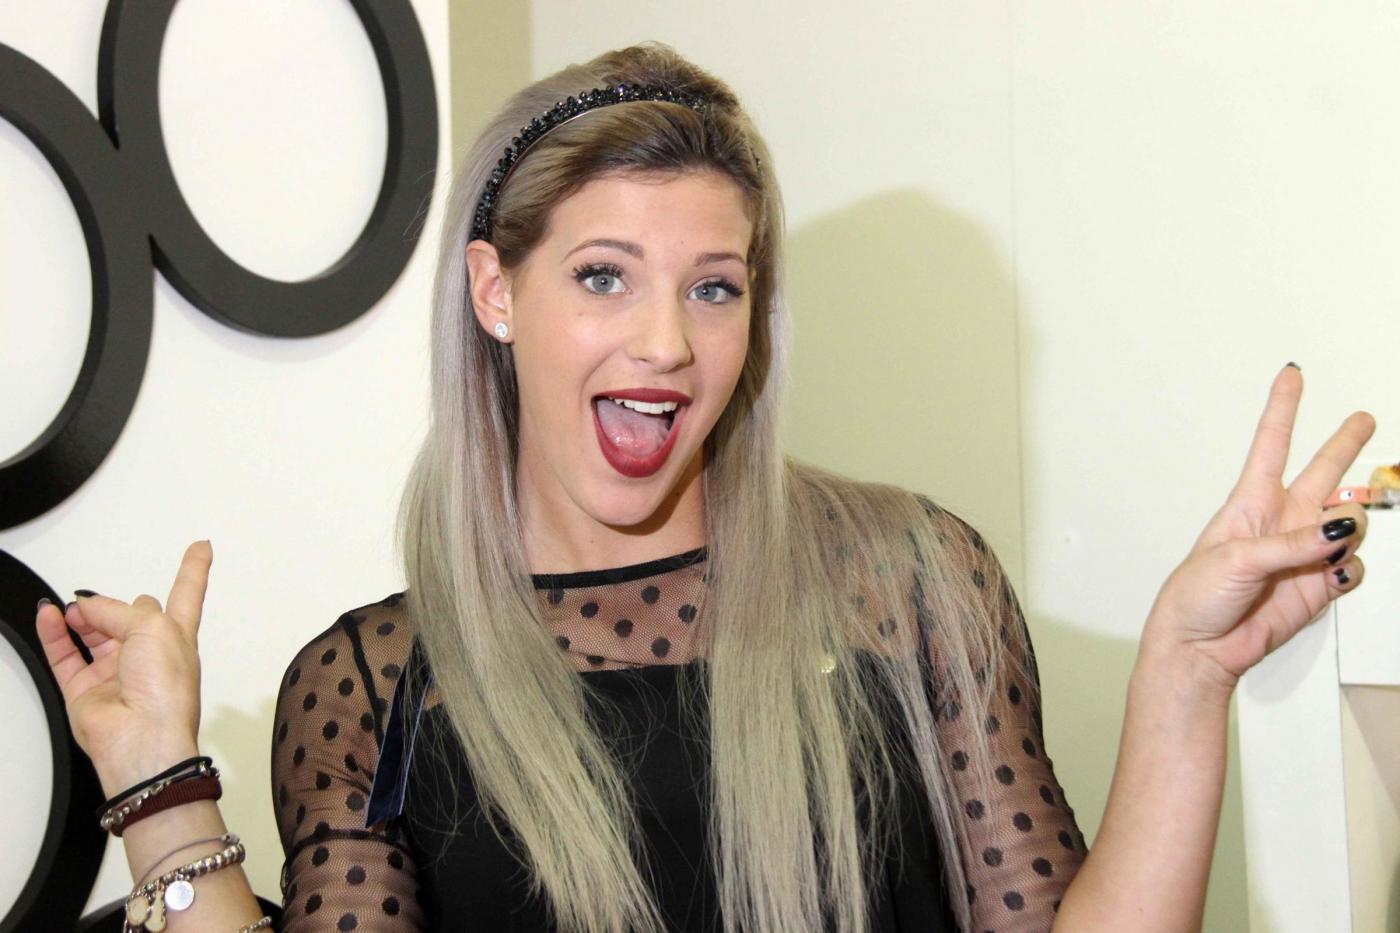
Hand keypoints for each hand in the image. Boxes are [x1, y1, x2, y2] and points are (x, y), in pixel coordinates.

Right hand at [35, 540, 212, 794]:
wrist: (141, 736)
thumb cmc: (165, 690)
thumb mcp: (152, 628)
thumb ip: (117, 610)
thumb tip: (86, 608)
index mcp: (177, 636)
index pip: (187, 593)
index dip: (193, 568)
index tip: (201, 546)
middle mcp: (149, 653)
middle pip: (129, 615)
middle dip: (114, 606)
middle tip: (100, 605)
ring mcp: (117, 672)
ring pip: (93, 633)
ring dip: (81, 617)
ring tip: (71, 610)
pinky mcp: (85, 690)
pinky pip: (65, 654)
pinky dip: (54, 633)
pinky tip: (49, 615)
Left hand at [1143, 365, 1375, 695]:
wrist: (1200, 647)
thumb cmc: (1195, 597)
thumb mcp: (1236, 560)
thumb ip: (1291, 545)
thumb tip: (1338, 533)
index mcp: (1250, 503)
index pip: (1272, 444)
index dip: (1284, 407)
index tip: (1291, 374)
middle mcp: (1281, 521)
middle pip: (1323, 472)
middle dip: (1345, 443)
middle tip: (1365, 418)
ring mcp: (1302, 553)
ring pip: (1350, 523)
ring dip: (1351, 528)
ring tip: (1330, 546)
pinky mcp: (1317, 585)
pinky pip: (1353, 566)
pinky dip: (1351, 568)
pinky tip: (1334, 574)